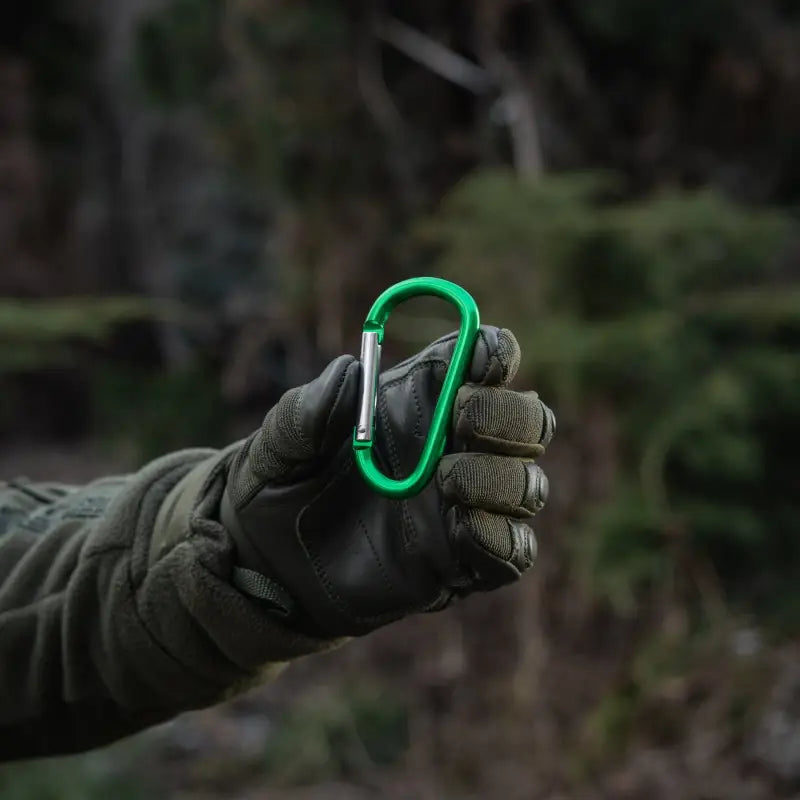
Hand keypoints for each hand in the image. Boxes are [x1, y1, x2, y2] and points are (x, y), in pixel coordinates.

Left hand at [220, 326, 554, 637]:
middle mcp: (453, 448)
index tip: (482, 359)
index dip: (496, 352)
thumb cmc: (279, 486)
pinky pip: (514, 549)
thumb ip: (307, 409)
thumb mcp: (277, 444)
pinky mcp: (461, 561)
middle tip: (460, 422)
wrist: (267, 566)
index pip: (485, 360)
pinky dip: (502, 536)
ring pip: (529, 485)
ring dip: (501, 477)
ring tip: (446, 480)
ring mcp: (463, 506)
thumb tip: (350, 370)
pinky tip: (462, 528)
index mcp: (418, 400)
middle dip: (506, 417)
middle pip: (526, 420)